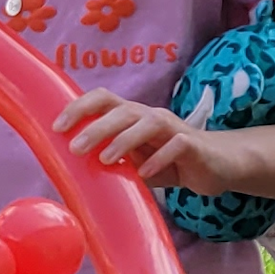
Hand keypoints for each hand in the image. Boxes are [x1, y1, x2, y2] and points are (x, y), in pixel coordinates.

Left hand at [54, 88, 220, 188]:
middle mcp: (151, 116)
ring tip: (106, 160)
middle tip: (75, 148)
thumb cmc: (169, 162)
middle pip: (123, 110)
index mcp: (133, 117)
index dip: (80, 108)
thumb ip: (111, 160)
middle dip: (97, 127)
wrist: (217, 165)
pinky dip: (159, 158)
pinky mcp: (194, 145)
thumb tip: (71, 172)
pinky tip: (145, 173)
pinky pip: (177, 145)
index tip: (57, 127)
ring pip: (149, 122)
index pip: (104, 99)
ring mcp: (174, 128)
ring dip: (124, 139)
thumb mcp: (135, 160)